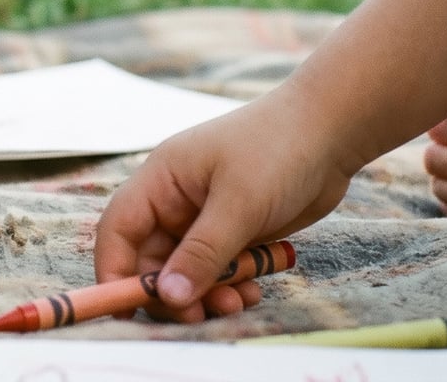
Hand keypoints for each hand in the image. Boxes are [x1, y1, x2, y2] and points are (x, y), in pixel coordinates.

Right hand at [95, 91, 356, 321]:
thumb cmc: (278, 150)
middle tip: (198, 316)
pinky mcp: (234, 232)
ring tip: (237, 303)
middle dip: (171, 292)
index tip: (127, 309)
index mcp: (161, 180)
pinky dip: (231, 286)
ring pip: (187, 271)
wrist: (331, 131)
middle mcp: (175, 201)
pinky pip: (219, 271)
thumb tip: (168, 297)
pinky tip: (253, 291)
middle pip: (150, 259)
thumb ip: (202, 253)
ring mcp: (205, 218)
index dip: (114, 271)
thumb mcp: (239, 204)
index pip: (119, 230)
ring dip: (206, 294)